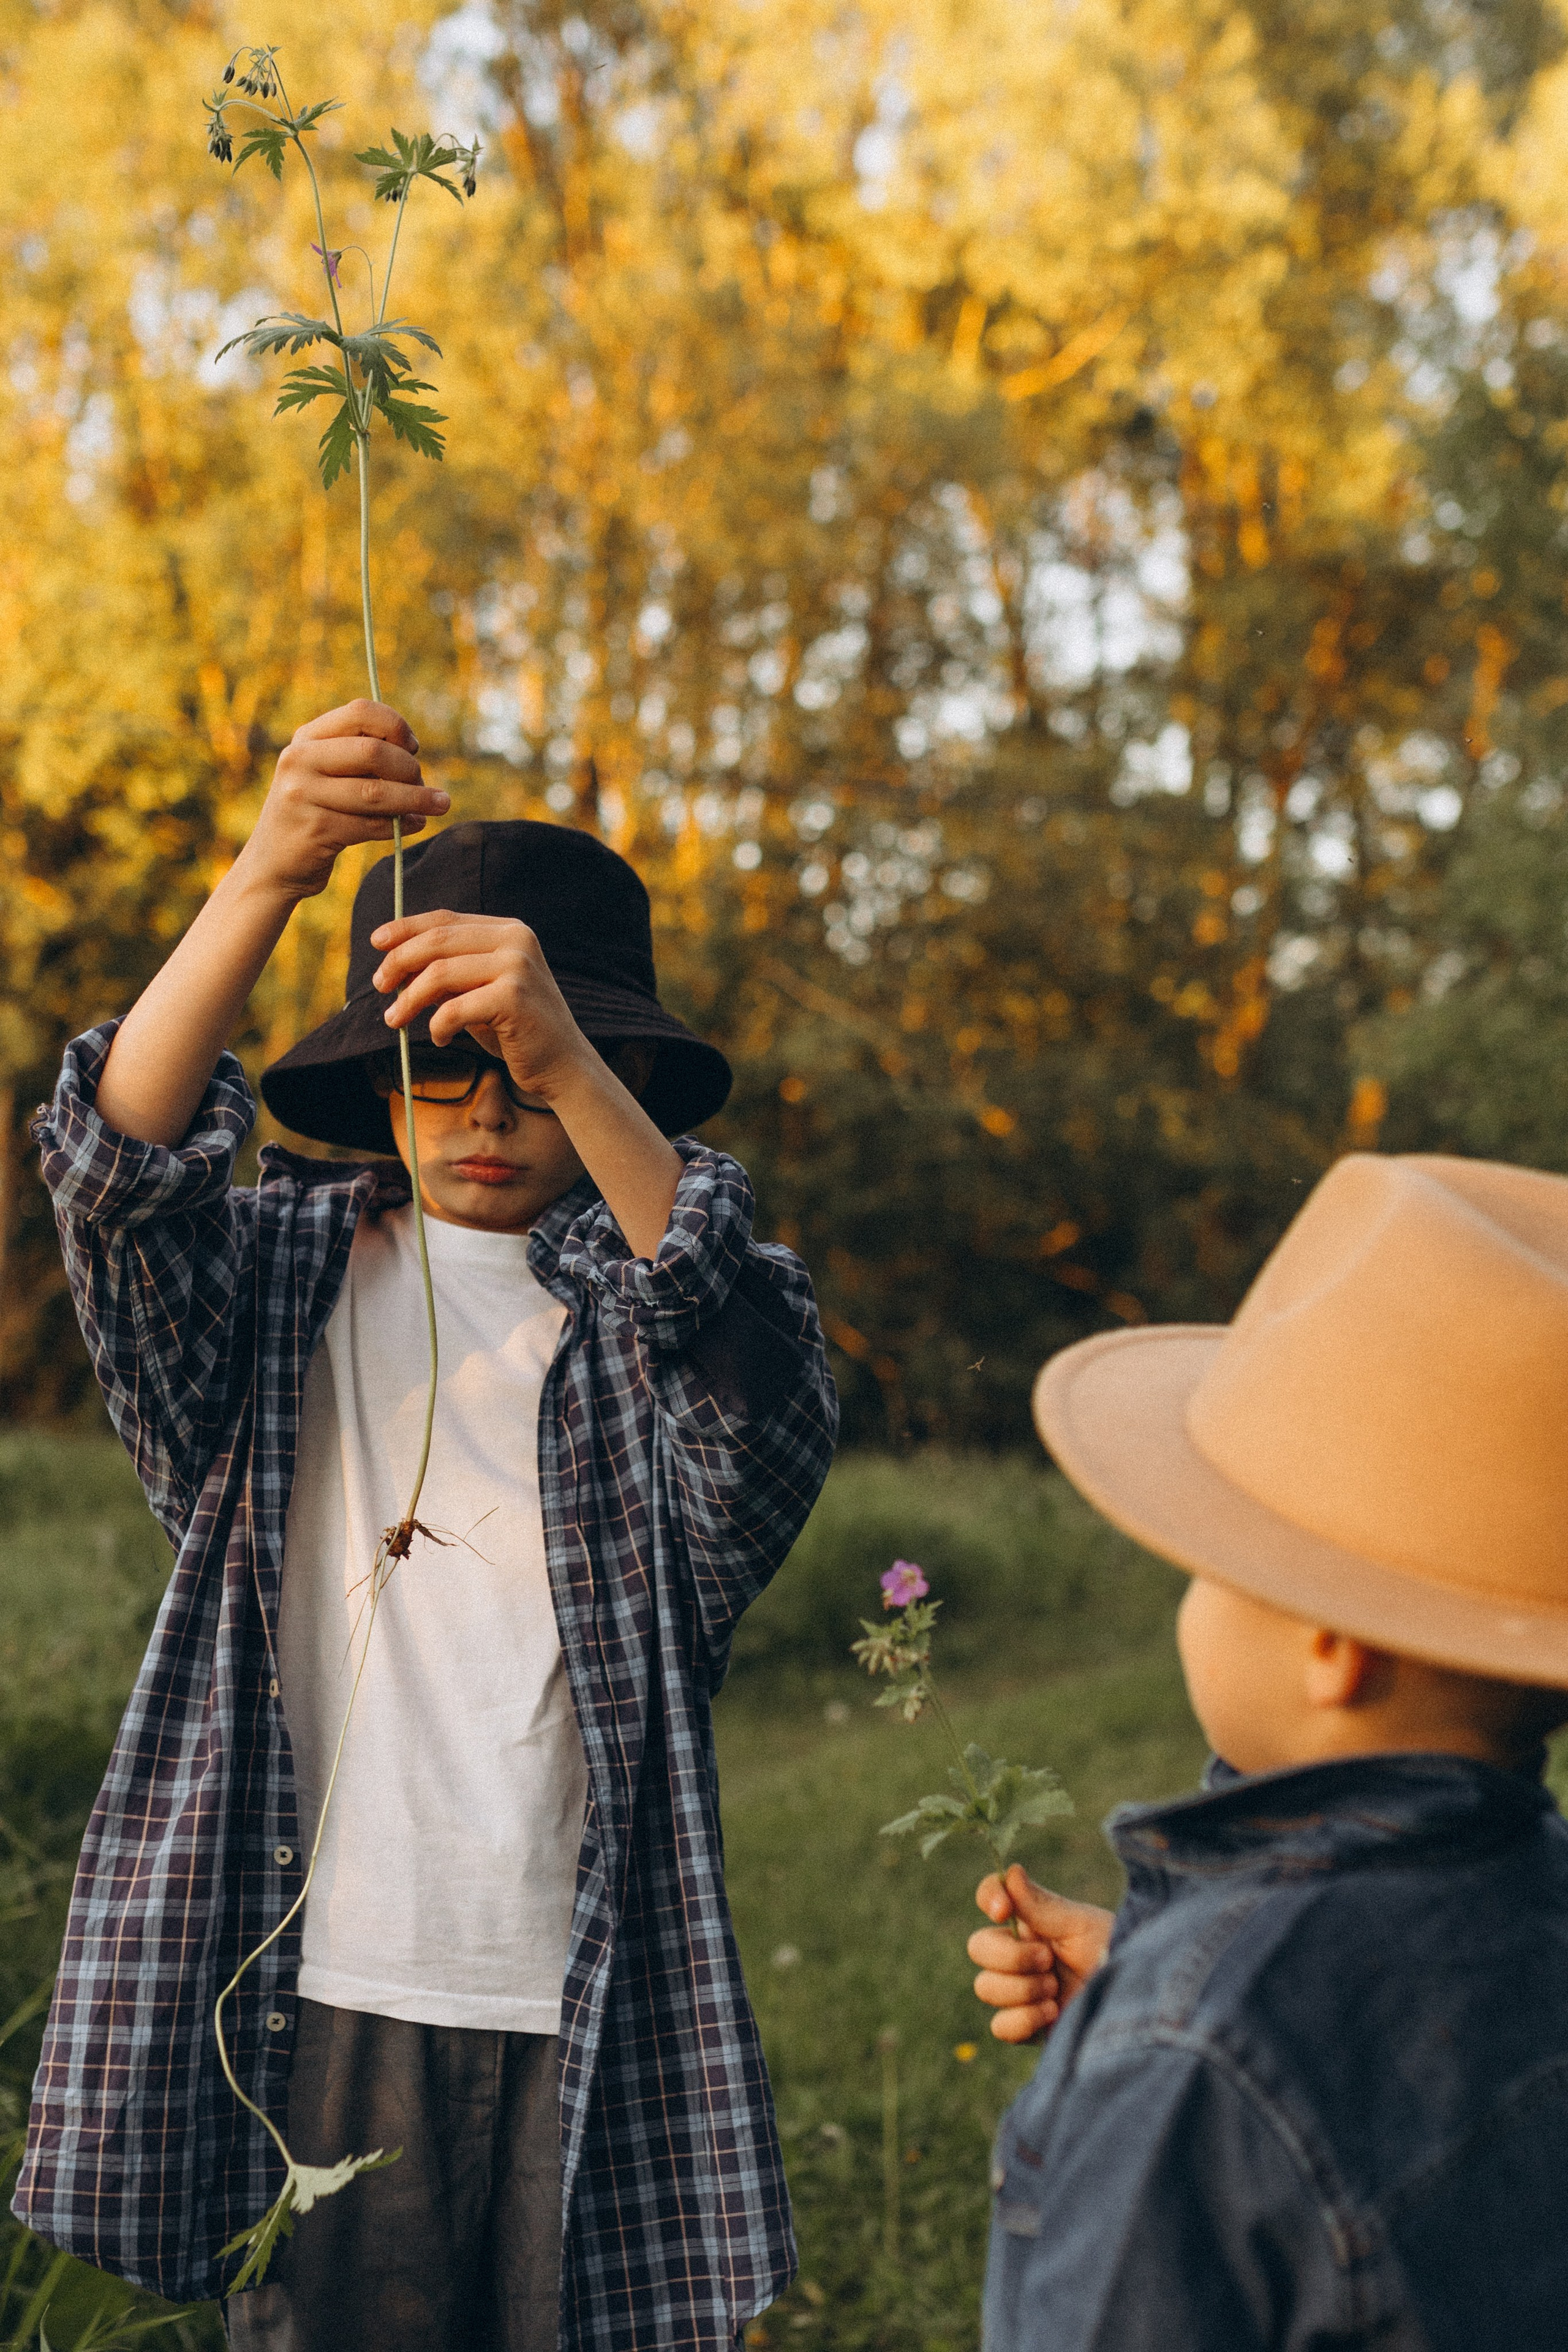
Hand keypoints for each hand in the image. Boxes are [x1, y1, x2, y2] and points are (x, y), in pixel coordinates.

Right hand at [240, 700, 447, 901]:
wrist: (272, 864)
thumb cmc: (313, 813)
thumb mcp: (324, 774)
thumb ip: (358, 756)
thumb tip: (412, 750)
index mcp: (306, 738)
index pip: (360, 712)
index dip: (396, 726)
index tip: (414, 747)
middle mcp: (299, 760)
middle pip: (373, 752)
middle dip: (409, 769)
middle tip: (424, 784)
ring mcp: (303, 795)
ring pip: (375, 792)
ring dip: (415, 799)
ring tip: (439, 805)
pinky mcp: (315, 830)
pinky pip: (370, 825)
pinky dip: (400, 825)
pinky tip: (415, 825)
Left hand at [370, 910, 592, 1099]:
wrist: (563, 1065)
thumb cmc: (516, 1030)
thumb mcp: (480, 992)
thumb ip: (450, 974)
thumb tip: (397, 967)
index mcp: (509, 931)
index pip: (446, 919)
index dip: (405, 928)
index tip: (376, 942)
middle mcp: (516, 940)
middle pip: (437, 941)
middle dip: (399, 963)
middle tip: (379, 986)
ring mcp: (517, 966)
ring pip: (439, 974)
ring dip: (408, 999)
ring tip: (395, 1020)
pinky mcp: (514, 997)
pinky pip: (453, 1009)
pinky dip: (437, 1026)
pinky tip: (440, 1039)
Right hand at [968, 1866, 1114, 2043]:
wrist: (1138, 2004)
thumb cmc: (1117, 1955)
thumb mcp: (1082, 1926)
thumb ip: (1041, 1906)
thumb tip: (1010, 1872)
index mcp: (1033, 1922)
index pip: (992, 1896)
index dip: (989, 1898)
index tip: (1004, 1911)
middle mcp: (1021, 1954)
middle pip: (978, 1947)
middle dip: (1011, 1956)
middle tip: (1048, 1960)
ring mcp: (1021, 1992)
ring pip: (985, 1986)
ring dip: (1022, 1988)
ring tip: (1056, 1990)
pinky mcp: (1027, 2029)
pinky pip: (999, 2026)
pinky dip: (1023, 2019)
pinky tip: (1052, 2013)